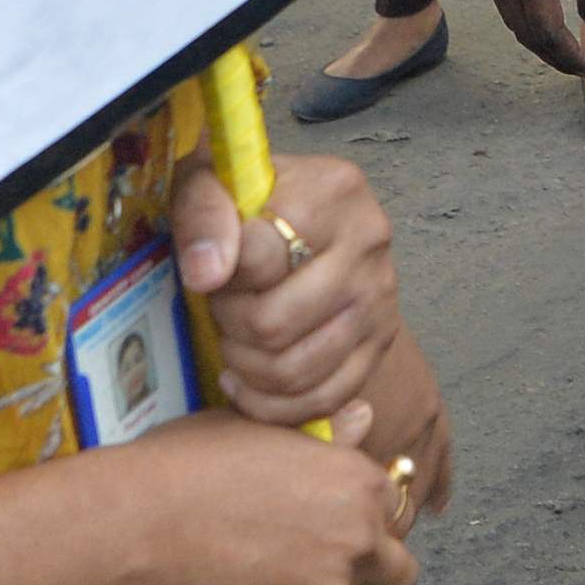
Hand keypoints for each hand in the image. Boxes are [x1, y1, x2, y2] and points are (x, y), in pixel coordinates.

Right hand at [104, 412, 417, 584]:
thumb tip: (364, 419)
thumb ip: (324, 437)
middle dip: (371, 577)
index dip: (370, 522)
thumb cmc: (186, 465)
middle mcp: (355, 546)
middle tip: (317, 570)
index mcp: (358, 485)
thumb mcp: (261, 430)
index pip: (398, 515)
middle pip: (397, 577)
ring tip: (245, 581)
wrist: (129, 528)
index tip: (340, 528)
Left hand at [174, 154, 403, 429]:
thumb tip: (208, 273)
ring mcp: (381, 297)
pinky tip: (246, 379)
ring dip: (246, 366)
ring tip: (236, 339)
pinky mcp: (381, 343)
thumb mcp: (210, 180)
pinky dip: (270, 404)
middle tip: (224, 306)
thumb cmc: (248, 202)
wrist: (304, 222)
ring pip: (295, 370)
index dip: (221, 275)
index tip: (216, 268)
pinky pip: (321, 400)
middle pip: (274, 323)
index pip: (259, 254)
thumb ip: (203, 212)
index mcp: (334, 189)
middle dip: (230, 324)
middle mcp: (370, 241)